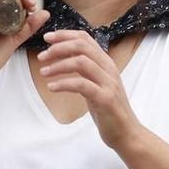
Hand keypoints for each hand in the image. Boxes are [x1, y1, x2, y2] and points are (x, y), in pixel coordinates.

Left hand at [37, 29, 137, 152]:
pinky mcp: (105, 98)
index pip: (85, 38)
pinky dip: (64, 83)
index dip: (64, 35)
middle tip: (42, 57)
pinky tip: (52, 87)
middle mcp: (108, 69)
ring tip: (43, 72)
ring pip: (81, 62)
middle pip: (82, 46)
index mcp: (105, 63)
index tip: (47, 37)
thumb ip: (85, 69)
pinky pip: (82, 84)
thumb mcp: (96, 83)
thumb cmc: (108, 108)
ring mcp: (108, 83)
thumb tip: (64, 55)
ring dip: (58, 65)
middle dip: (58, 48)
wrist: (126, 132)